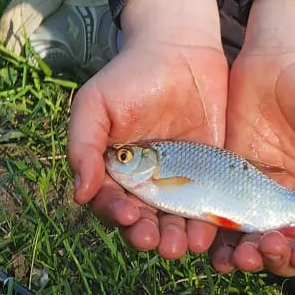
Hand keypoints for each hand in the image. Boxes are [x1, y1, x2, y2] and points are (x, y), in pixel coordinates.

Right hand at [66, 0, 227, 262]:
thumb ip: (83, 145)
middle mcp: (146, 186)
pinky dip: (211, 223)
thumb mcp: (96, 103)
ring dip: (180, 239)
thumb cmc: (130, 75)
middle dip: (151, 236)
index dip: (117, 214)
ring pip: (178, 223)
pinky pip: (211, 207)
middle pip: (146, 223)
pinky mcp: (214, 177)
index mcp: (115, 174)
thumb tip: (81, 193)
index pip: (112, 205)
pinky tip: (212, 230)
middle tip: (158, 241)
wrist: (180, 49)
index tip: (127, 215)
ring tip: (186, 244)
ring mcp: (181, 183)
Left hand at [215, 0, 294, 279]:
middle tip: (262, 249)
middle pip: (290, 249)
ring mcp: (262, 193)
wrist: (280, 55)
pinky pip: (225, 218)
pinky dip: (217, 238)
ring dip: (246, 258)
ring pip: (255, 242)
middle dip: (278, 259)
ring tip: (234, 256)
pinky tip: (209, 244)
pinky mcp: (231, 180)